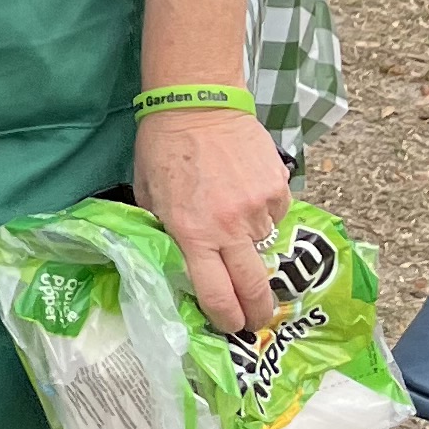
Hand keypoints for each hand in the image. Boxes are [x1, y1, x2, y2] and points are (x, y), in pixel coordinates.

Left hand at [132, 107, 292, 334]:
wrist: (198, 101)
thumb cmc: (163, 147)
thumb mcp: (149, 196)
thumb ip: (164, 232)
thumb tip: (176, 265)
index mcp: (191, 232)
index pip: (215, 294)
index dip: (225, 319)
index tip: (228, 327)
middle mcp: (229, 226)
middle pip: (253, 288)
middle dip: (256, 312)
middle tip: (255, 318)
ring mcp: (258, 208)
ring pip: (264, 247)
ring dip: (252, 245)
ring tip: (232, 218)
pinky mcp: (278, 188)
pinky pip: (276, 216)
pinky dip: (263, 214)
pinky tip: (244, 192)